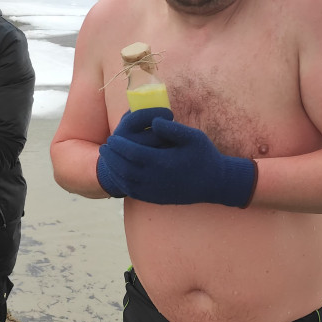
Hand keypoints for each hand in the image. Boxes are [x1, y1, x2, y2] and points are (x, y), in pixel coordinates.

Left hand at [103, 115, 257, 206]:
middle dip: (112, 157)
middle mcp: (155, 180)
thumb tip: (152, 122)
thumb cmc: (205, 156)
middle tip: (105, 147)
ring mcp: (155, 192)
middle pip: (124, 168)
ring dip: (114, 170)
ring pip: (126, 182)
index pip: (132, 154)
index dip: (120, 145)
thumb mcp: (193, 137)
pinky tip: (120, 174)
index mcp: (162, 163)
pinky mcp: (156, 199)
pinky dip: (122, 183)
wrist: (215, 183)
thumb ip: (172, 128)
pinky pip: (134, 192)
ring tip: (108, 159)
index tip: (113, 137)